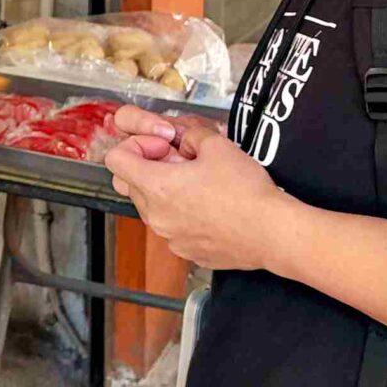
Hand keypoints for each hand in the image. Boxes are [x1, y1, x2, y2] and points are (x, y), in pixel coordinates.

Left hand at [102, 113, 305, 272]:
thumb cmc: (246, 191)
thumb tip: (184, 140)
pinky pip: (172, 228)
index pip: (115, 160)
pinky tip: (211, 208)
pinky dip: (182, 215)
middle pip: (130, 184)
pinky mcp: (186, 251)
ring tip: (199, 185)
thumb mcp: (218, 145)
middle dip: (149, 168)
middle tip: (181, 163)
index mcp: (156, 187)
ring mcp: (170, 237)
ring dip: (166, 192)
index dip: (136, 145)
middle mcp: (155, 216)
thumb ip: (190, 135)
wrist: (272, 232)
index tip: (164, 147)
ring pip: (151, 207)